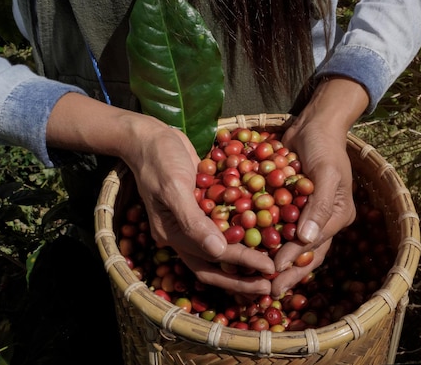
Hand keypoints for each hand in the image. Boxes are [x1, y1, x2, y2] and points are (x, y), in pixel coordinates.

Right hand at [46, 93, 274, 294]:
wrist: (149, 136)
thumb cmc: (158, 159)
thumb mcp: (173, 188)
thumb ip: (193, 221)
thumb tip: (218, 252)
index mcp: (173, 234)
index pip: (211, 259)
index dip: (241, 265)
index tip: (268, 268)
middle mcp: (184, 233)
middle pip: (216, 264)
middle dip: (243, 277)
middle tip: (271, 283)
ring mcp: (193, 220)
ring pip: (222, 248)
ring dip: (245, 259)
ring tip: (271, 266)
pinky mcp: (203, 205)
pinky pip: (225, 225)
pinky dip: (243, 231)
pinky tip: (266, 232)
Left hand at [270, 77, 368, 296]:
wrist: (314, 123)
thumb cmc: (325, 145)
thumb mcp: (327, 173)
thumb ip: (318, 207)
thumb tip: (306, 240)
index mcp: (337, 216)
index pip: (314, 245)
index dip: (293, 260)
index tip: (272, 271)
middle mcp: (322, 220)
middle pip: (303, 252)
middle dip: (285, 271)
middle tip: (266, 290)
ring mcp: (305, 213)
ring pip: (288, 243)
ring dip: (273, 259)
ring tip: (255, 277)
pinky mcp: (289, 204)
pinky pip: (276, 224)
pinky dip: (263, 236)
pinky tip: (246, 248)